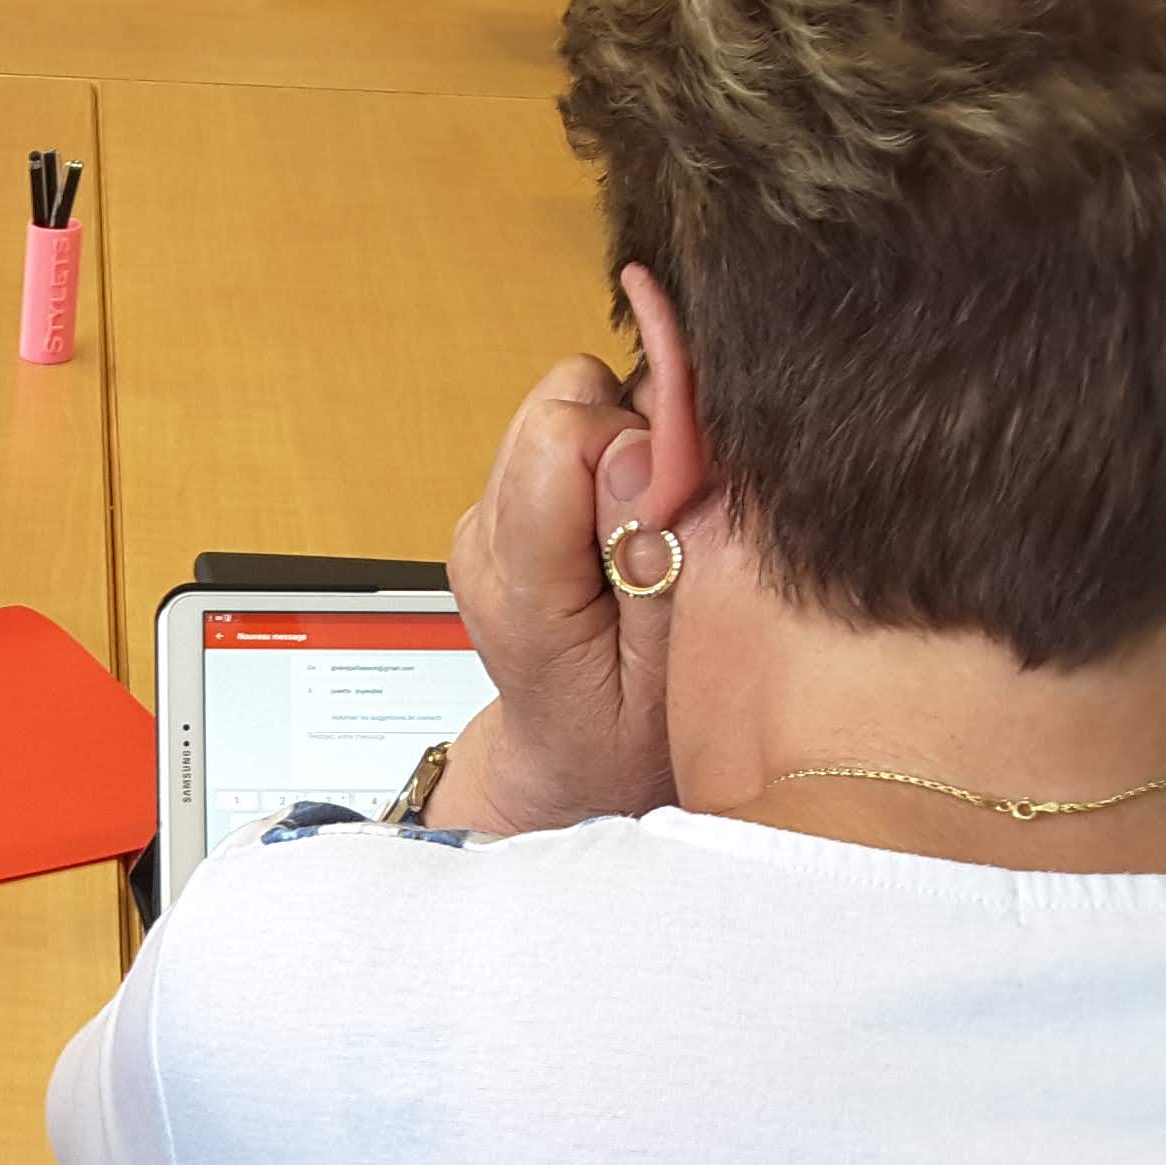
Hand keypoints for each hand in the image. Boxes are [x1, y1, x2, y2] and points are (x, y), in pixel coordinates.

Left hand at [429, 355, 679, 835]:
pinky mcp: (503, 507)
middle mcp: (484, 538)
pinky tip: (625, 536)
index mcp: (518, 583)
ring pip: (566, 407)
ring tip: (645, 538)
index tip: (681, 504)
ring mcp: (485, 519)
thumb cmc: (624, 736)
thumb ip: (654, 558)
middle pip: (561, 401)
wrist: (570, 762)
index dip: (641, 442)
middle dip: (633, 436)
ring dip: (622, 452)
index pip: (561, 433)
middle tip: (666, 523)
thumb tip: (639, 452)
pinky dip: (609, 466)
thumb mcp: (663, 673)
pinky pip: (566, 437)